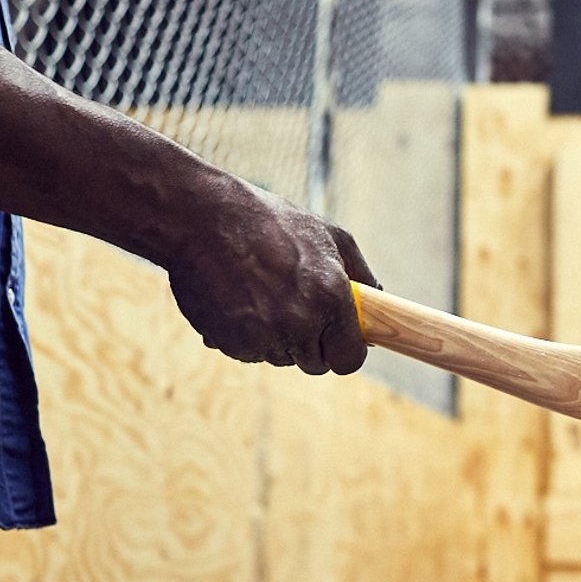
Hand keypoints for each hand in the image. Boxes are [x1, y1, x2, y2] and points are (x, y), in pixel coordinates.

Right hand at [163, 180, 377, 374]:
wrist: (200, 218)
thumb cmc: (268, 221)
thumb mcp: (329, 235)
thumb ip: (361, 274)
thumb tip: (379, 301)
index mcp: (330, 298)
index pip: (349, 359)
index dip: (344, 350)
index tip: (337, 339)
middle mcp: (298, 322)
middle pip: (315, 363)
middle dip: (310, 343)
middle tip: (296, 309)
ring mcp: (262, 336)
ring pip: (280, 358)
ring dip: (276, 338)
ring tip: (263, 295)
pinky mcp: (229, 342)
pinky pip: (248, 353)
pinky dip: (246, 336)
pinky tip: (239, 301)